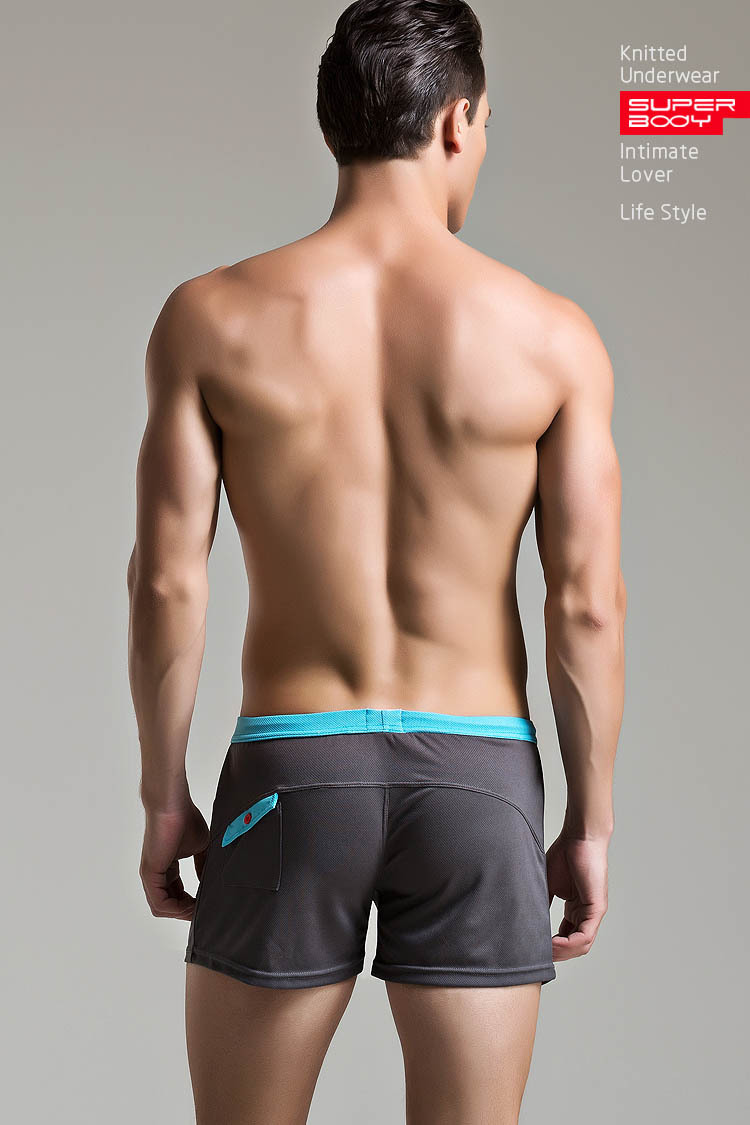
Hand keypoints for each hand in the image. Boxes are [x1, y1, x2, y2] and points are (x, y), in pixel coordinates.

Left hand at [139, 800, 209, 920]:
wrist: (172, 803)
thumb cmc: (184, 818)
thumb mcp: (200, 847)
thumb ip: (202, 866)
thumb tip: (208, 882)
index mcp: (166, 867)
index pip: (176, 894)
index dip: (191, 903)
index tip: (206, 904)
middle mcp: (155, 873)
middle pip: (169, 904)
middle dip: (186, 911)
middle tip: (204, 912)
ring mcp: (150, 875)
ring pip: (162, 907)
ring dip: (181, 913)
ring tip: (199, 911)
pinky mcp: (149, 873)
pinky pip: (159, 902)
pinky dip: (176, 909)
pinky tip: (191, 907)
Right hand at [546, 830, 608, 960]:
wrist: (579, 836)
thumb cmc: (565, 854)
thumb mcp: (547, 884)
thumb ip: (542, 903)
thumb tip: (528, 920)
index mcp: (576, 909)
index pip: (566, 937)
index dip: (551, 947)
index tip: (534, 949)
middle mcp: (586, 914)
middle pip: (573, 946)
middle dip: (556, 954)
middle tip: (536, 957)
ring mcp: (593, 912)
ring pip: (580, 945)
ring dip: (562, 953)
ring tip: (544, 953)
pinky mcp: (597, 908)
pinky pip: (585, 935)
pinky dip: (569, 944)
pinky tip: (554, 944)